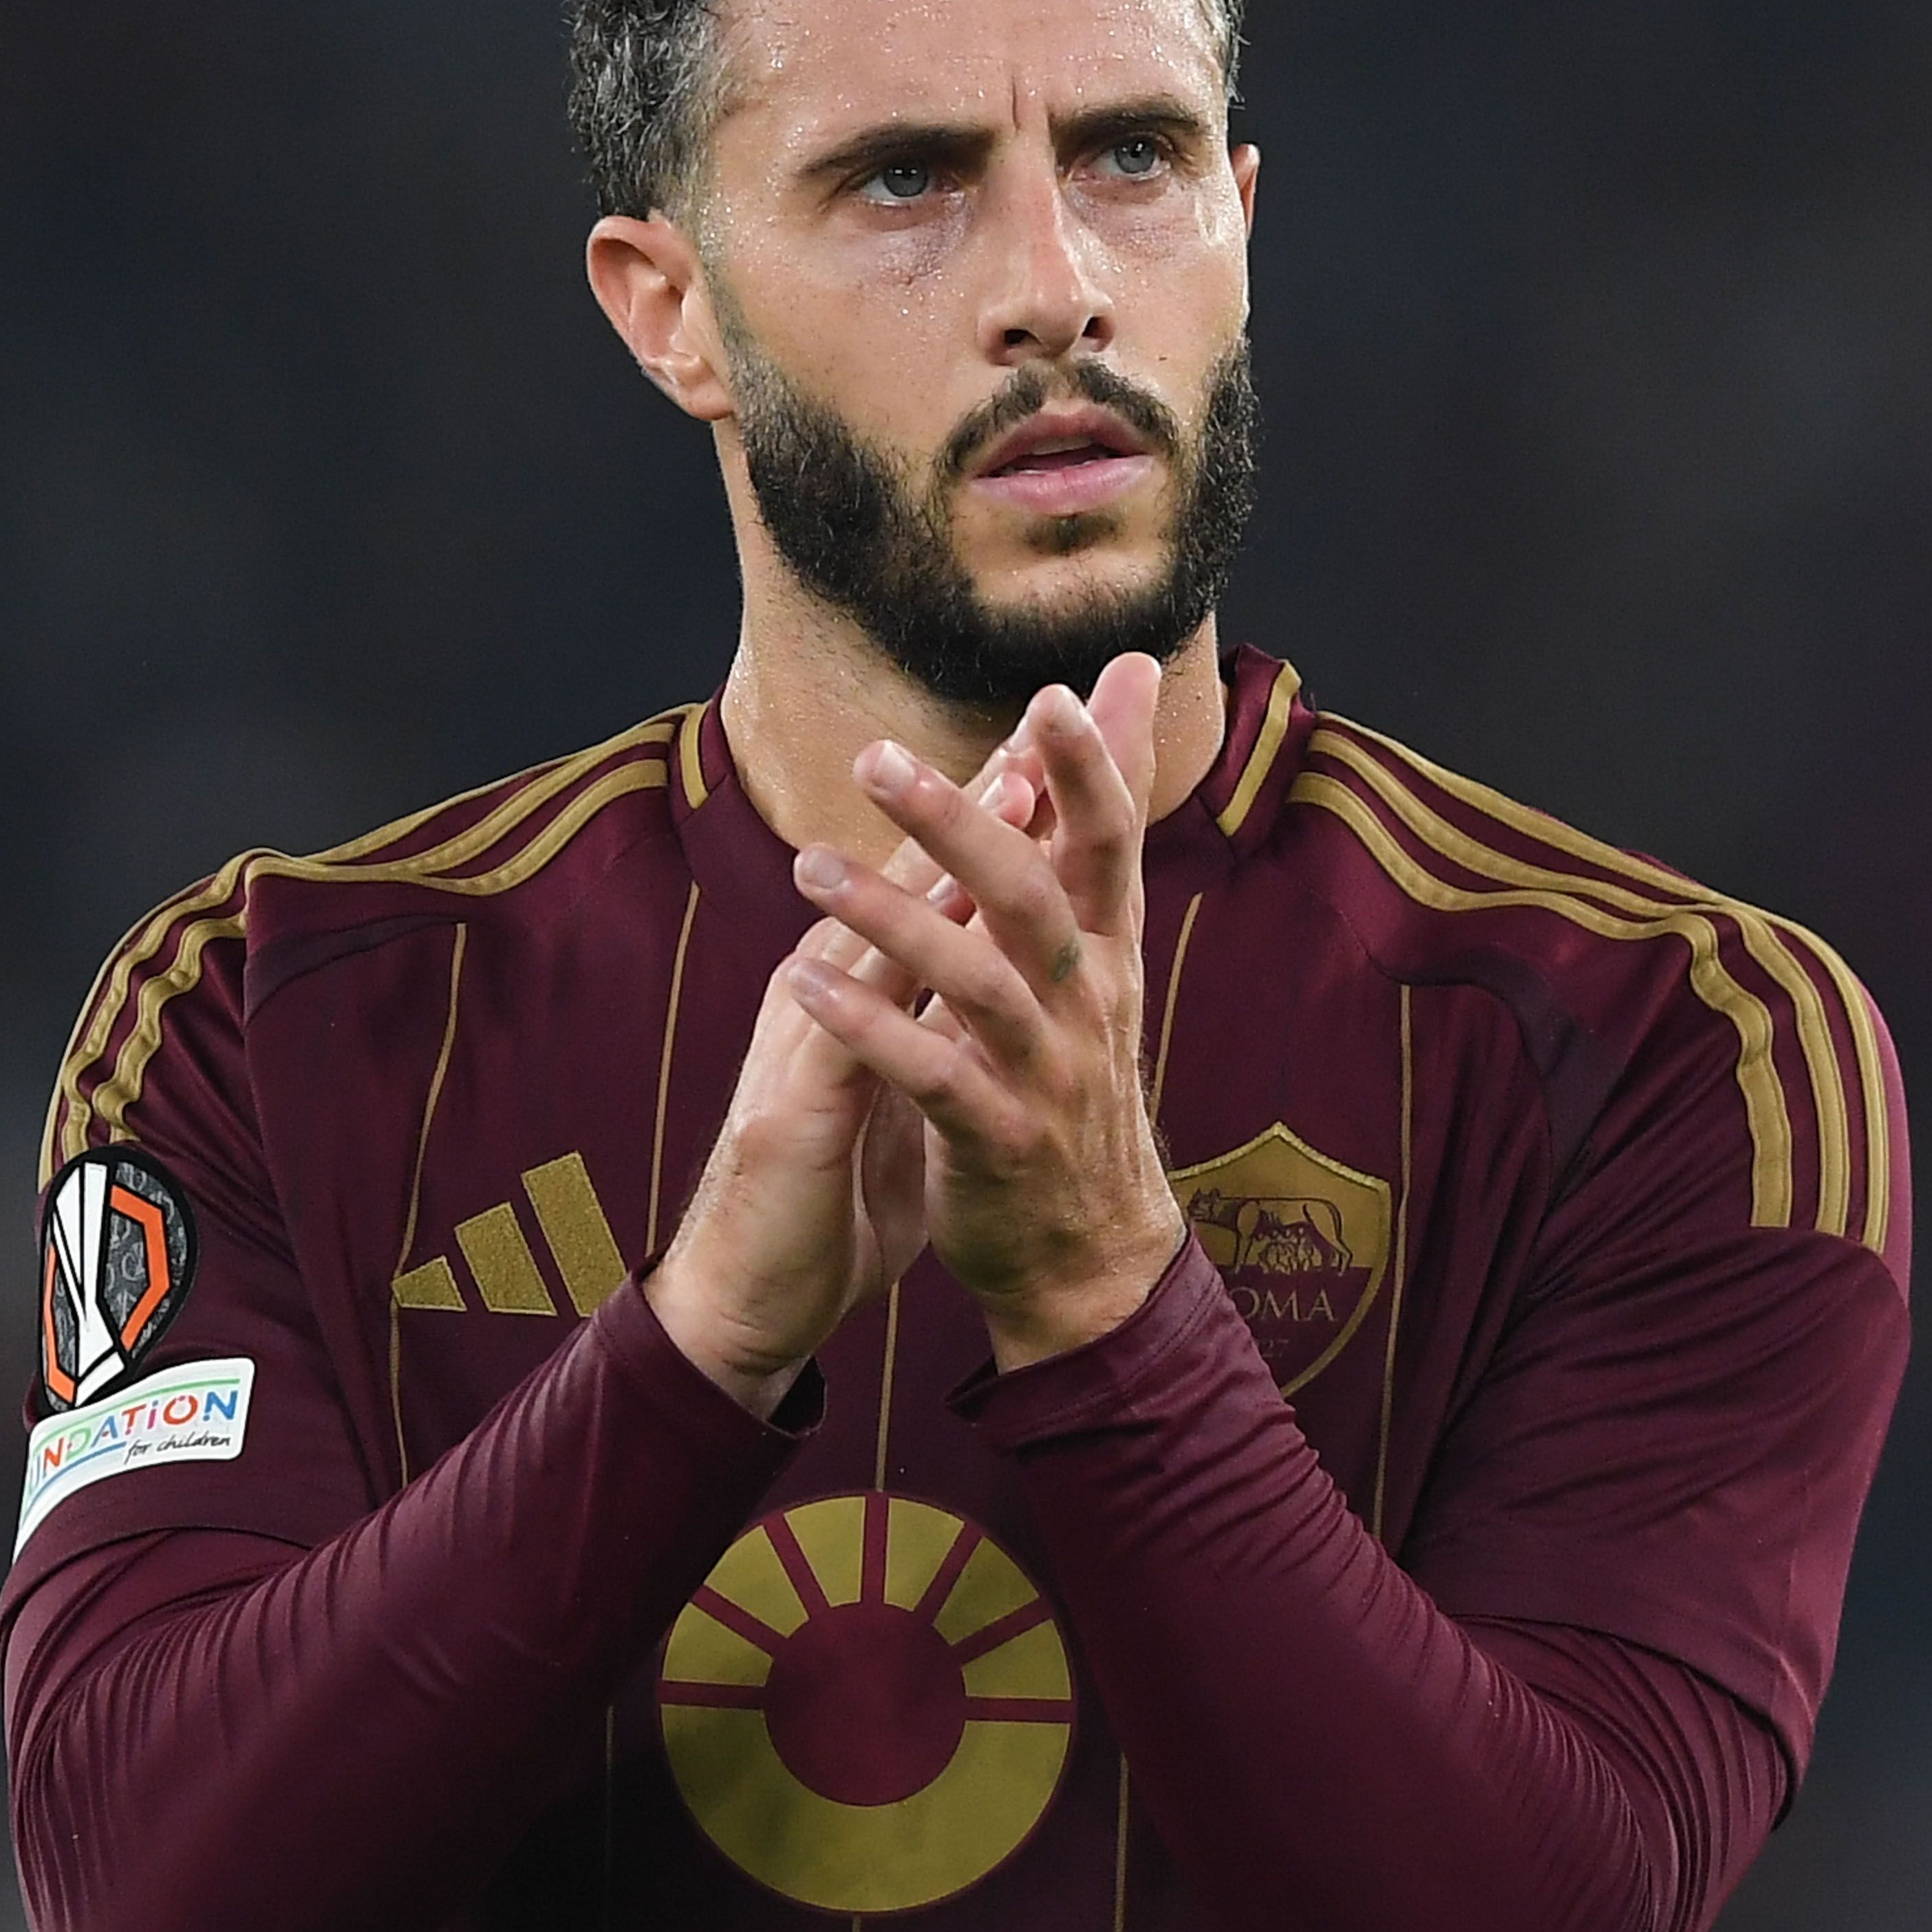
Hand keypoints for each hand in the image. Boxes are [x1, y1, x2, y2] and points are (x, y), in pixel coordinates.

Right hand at [648, 749, 1043, 1415]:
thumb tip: (993, 979)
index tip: (1065, 749)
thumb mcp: (903, 1091)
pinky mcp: (789, 1113)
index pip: (938, 889)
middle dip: (975, 804)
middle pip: (905, 882)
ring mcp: (801, 1046)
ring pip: (870, 931)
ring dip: (939, 859)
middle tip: (1044, 727)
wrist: (753, 1300)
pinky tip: (924, 929)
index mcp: (864, 992)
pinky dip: (879, 977)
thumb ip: (936, 1026)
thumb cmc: (832, 1195)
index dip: (998, 821)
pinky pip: (840, 1033)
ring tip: (1004, 794)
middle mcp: (828, 996)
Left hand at [781, 656, 1187, 1370]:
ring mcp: (1048, 1076)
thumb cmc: (1074, 1077)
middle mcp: (1088, 1003)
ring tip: (809, 867)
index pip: (1111, 841)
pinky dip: (870, 1028)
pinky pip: (933, 1077)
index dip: (1092, 769)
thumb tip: (1127, 679)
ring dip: (893, 919)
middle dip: (964, 822)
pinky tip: (804, 983)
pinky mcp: (999, 1142)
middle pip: (1034, 896)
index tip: (1050, 695)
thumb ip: (1089, 823)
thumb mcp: (1094, 953)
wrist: (1089, 1252)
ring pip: (979, 982)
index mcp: (1107, 950)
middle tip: (876, 757)